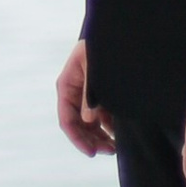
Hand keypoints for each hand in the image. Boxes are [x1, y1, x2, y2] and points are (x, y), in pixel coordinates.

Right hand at [57, 41, 116, 155]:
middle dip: (91, 140)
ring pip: (89, 124)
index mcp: (66, 86)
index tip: (91, 152)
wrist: (116, 34)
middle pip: (78, 125)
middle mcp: (74, 93)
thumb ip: (91, 94)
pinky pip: (100, 116)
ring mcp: (86, 95)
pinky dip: (108, 127)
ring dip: (100, 137)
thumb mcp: (94, 68)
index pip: (67, 119)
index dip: (77, 138)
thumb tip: (89, 120)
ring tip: (114, 147)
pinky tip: (118, 133)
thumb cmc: (102, 47)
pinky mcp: (100, 95)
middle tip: (109, 150)